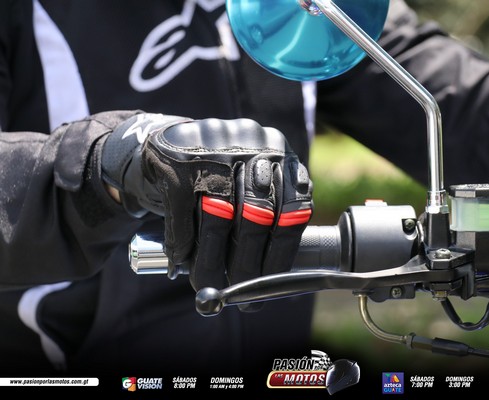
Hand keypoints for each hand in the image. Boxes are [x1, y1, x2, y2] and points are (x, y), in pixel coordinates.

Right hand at [101, 113, 312, 293]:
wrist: (167, 142)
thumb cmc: (220, 175)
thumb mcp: (254, 182)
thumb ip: (271, 216)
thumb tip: (272, 278)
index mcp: (282, 153)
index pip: (292, 212)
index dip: (280, 255)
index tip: (270, 286)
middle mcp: (253, 143)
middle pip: (257, 217)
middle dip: (245, 265)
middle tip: (238, 294)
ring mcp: (215, 147)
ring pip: (218, 217)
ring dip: (210, 260)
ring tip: (207, 284)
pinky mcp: (177, 158)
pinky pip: (183, 212)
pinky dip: (182, 243)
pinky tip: (180, 261)